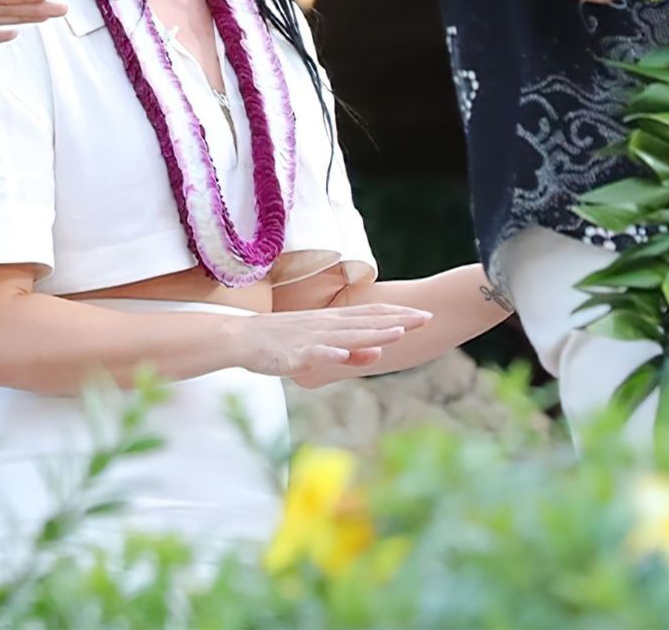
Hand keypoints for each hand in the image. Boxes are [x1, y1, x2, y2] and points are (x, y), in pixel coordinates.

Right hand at [231, 304, 431, 380]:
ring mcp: (311, 338)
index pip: (373, 315)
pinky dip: (330, 354)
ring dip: (372, 334)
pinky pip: (314, 354)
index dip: (399, 314)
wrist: (241, 338)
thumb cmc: (281, 343)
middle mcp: (327, 326)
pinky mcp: (294, 354)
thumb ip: (350, 352)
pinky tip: (344, 354)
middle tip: (427, 318)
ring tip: (398, 332)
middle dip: (398, 320)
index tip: (426, 313)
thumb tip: (378, 353)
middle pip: (367, 322)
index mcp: (334, 322)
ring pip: (347, 336)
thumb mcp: (321, 347)